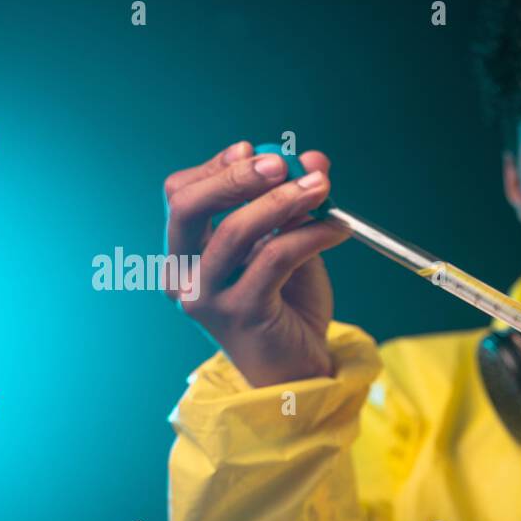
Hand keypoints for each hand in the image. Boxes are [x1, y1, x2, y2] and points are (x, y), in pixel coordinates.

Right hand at [163, 141, 349, 386]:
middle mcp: (183, 274)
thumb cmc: (288, 307)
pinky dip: (310, 235)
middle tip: (283, 163)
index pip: (182, 194)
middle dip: (236, 176)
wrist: (300, 369)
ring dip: (283, 201)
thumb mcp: (289, 246)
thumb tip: (312, 159)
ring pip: (234, 231)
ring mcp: (206, 297)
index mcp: (185, 253)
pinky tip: (338, 229)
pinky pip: (275, 258)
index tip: (257, 151)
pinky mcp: (241, 313)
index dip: (218, 167)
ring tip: (323, 188)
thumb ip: (293, 206)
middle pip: (187, 205)